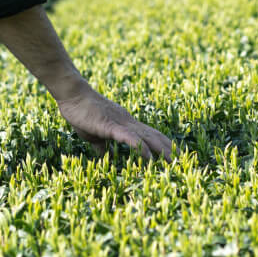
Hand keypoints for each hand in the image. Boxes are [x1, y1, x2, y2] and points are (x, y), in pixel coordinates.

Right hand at [56, 84, 172, 160]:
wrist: (73, 95)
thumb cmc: (81, 113)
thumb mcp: (93, 134)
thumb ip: (101, 146)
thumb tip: (104, 158)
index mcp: (125, 124)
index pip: (149, 135)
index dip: (163, 144)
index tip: (174, 154)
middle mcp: (128, 122)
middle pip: (154, 135)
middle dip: (169, 148)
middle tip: (184, 161)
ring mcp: (121, 123)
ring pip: (147, 137)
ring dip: (162, 149)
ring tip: (174, 161)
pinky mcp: (111, 126)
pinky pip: (129, 138)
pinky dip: (141, 147)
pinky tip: (149, 158)